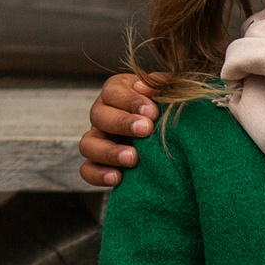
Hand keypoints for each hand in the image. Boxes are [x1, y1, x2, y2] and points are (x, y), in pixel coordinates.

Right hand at [77, 72, 162, 188]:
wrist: (176, 137)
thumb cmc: (170, 108)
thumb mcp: (168, 93)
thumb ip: (160, 86)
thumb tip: (144, 87)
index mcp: (116, 92)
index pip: (113, 92)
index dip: (131, 101)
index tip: (153, 112)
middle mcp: (102, 114)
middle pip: (98, 116)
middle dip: (122, 123)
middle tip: (146, 130)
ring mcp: (97, 139)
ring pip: (87, 144)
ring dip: (109, 152)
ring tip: (133, 158)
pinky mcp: (98, 163)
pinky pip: (87, 170)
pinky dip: (99, 175)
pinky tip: (118, 178)